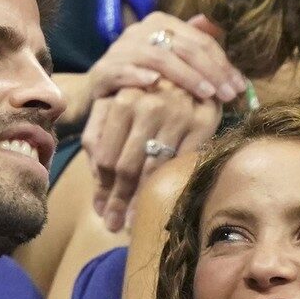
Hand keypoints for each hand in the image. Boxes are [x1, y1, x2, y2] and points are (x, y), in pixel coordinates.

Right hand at [79, 12, 240, 119]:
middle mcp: (139, 31)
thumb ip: (193, 43)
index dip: (223, 62)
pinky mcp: (103, 70)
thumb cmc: (142, 76)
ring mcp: (120, 50)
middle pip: (184, 47)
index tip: (240, 87)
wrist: (100, 92)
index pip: (199, 39)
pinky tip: (156, 85)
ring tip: (207, 94)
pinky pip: (124, 71)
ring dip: (186, 77)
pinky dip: (139, 76)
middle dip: (212, 72)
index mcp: (160, 23)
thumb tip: (216, 24)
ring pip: (159, 58)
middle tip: (230, 95)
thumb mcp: (170, 59)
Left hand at [83, 81, 220, 230]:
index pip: (105, 155)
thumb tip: (97, 189)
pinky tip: (161, 205)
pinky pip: (182, 165)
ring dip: (140, 202)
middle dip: (118, 200)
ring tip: (131, 224)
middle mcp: (149, 106)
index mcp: (122, 101)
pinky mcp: (203, 123)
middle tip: (113, 224)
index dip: (102, 187)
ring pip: (154, 169)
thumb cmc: (145, 97)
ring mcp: (178, 114)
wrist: (190, 74)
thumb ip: (97, 140)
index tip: (101, 210)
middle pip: (127, 166)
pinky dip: (171, 188)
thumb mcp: (114, 107)